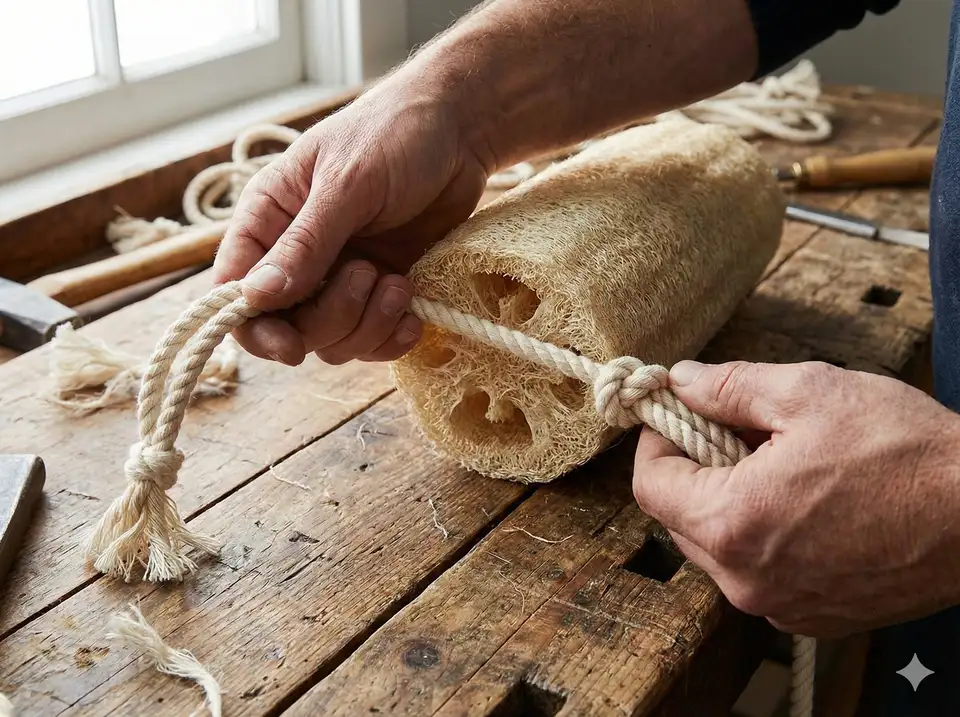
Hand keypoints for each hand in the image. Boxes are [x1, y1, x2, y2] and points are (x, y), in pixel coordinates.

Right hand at [212, 81, 489, 365]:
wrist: (460, 130)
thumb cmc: (394, 135)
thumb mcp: (348, 185)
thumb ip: (305, 243)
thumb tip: (255, 296)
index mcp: (269, 219)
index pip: (235, 290)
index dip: (255, 327)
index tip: (291, 347)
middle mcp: (297, 255)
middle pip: (287, 326)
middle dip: (331, 318)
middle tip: (369, 275)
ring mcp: (341, 276)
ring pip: (332, 340)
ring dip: (367, 325)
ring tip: (398, 283)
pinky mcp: (381, 289)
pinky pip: (372, 339)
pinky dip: (392, 338)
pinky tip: (414, 315)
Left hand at [632, 359, 959, 637]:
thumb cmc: (905, 451)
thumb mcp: (808, 393)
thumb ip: (728, 387)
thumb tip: (681, 381)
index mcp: (733, 524)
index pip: (650, 485)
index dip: (657, 440)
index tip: (678, 414)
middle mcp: (746, 580)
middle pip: (679, 518)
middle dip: (694, 469)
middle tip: (734, 431)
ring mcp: (780, 605)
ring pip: (717, 547)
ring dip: (728, 503)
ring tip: (779, 466)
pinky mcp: (812, 617)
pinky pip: (758, 573)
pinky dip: (763, 537)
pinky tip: (806, 504)